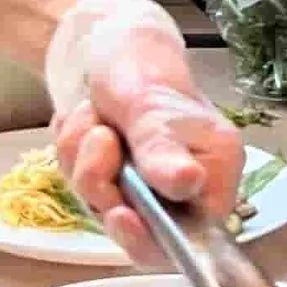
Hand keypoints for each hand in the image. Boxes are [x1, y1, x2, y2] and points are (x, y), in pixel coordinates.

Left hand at [45, 0, 244, 268]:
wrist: (104, 49)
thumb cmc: (142, 70)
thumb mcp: (149, 107)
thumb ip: (163, 148)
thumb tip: (187, 182)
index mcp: (216, 172)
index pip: (193, 237)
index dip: (151, 236)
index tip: (119, 214)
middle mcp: (186, 189)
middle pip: (141, 232)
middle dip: (106, 187)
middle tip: (99, 142)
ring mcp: (145, 191)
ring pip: (102, 207)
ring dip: (82, 161)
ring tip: (93, 118)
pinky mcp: (112, 185)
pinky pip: (79, 188)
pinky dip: (71, 153)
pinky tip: (84, 122)